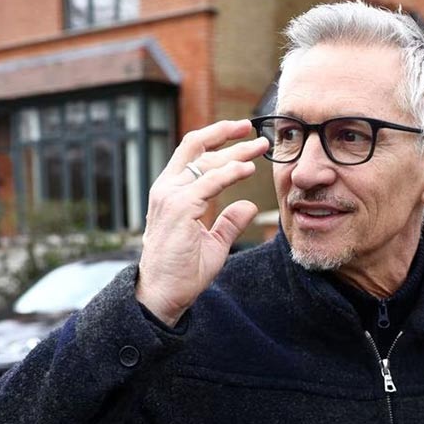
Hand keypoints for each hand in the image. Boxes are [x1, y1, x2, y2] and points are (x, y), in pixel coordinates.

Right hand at [136, 120, 268, 325]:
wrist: (163, 294)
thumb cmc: (183, 271)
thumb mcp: (213, 243)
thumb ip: (229, 223)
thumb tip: (248, 206)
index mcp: (171, 192)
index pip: (193, 154)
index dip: (217, 139)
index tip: (243, 134)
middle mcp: (167, 189)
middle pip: (196, 147)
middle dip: (226, 133)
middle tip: (253, 129)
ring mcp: (170, 196)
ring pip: (206, 161)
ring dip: (236, 151)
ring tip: (260, 147)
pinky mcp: (179, 208)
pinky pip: (210, 183)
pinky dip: (230, 173)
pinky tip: (248, 169)